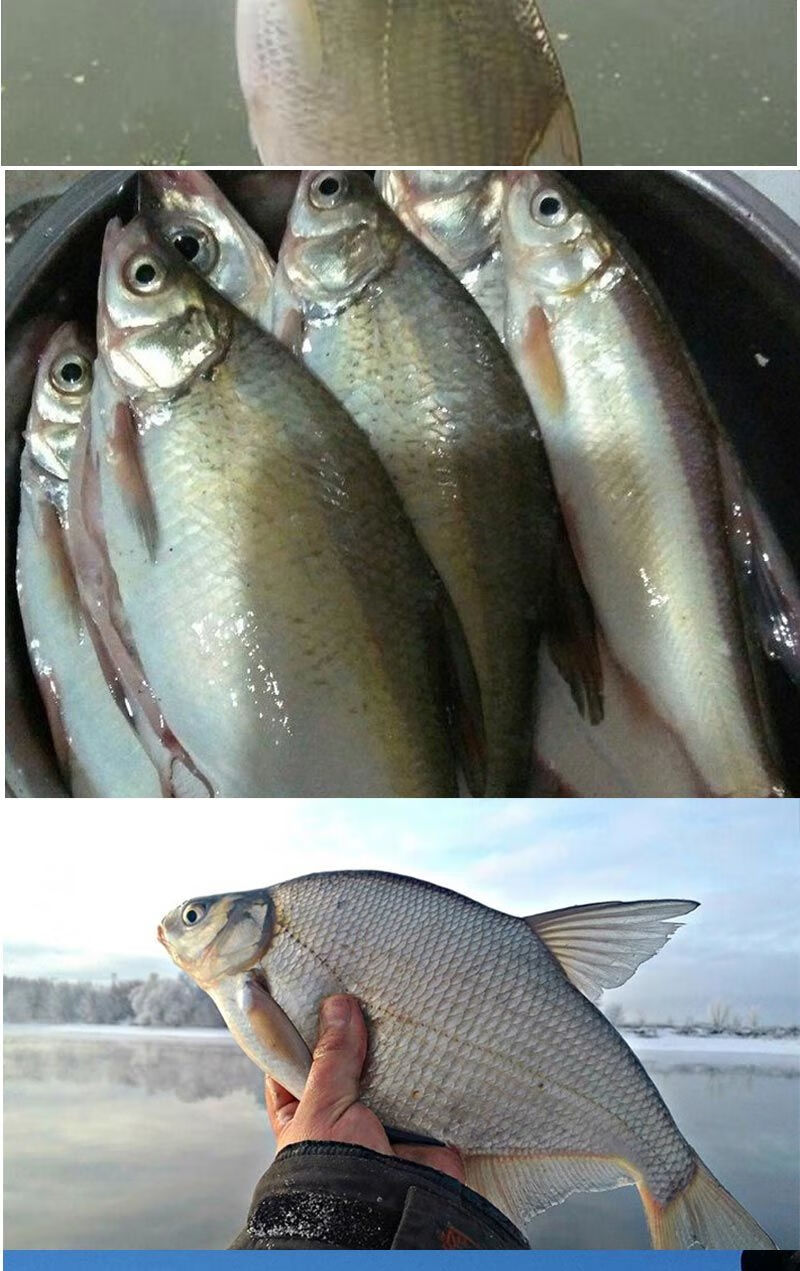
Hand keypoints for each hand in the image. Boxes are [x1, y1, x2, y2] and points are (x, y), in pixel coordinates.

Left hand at [265, 993, 464, 1182]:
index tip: (313, 992)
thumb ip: (333, 1056)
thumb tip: (338, 1006)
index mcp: (302, 1116)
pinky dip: (428, 1068)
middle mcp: (341, 1118)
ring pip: (386, 1072)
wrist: (384, 1219)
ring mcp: (383, 1122)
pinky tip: (428, 1034)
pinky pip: (425, 1087)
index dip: (301, 1030)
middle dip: (356, 1033)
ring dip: (393, 1050)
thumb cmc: (331, 1173)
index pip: (294, 1064)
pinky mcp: (422, 1128)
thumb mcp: (323, 1105)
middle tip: (361, 991)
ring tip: (396, 1006)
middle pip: (345, 1062)